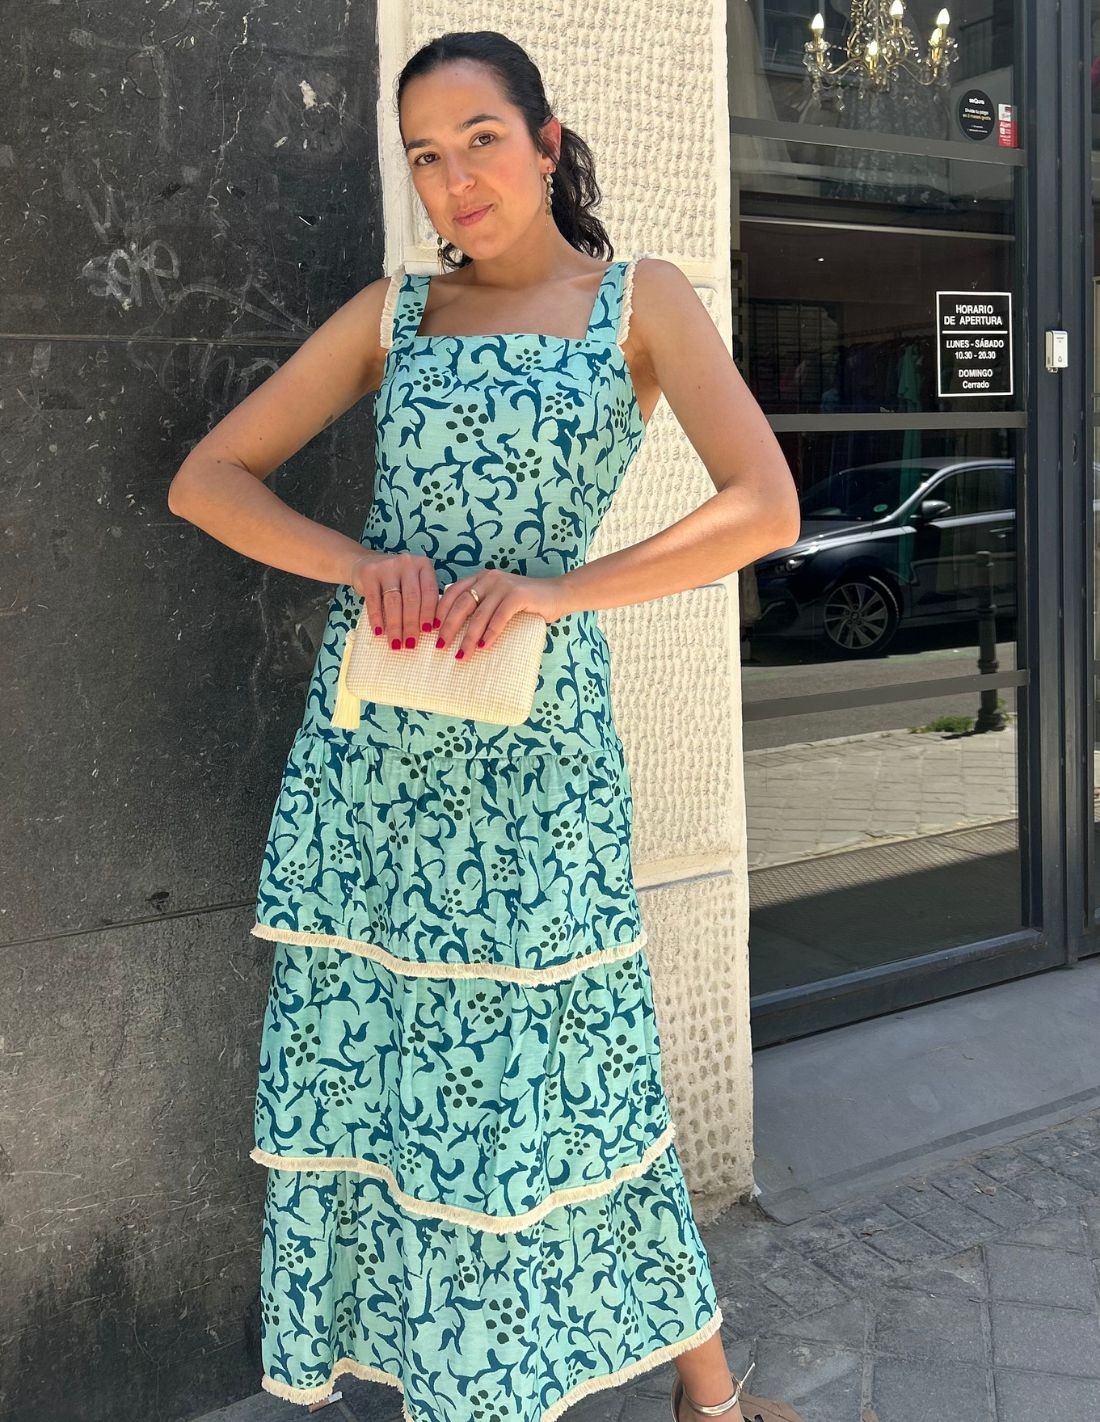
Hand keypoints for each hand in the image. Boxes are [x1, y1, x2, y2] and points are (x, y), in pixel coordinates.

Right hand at [347, 550, 441, 649]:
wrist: (365, 563)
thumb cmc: (396, 580)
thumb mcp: (413, 582)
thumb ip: (421, 599)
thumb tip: (427, 631)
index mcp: (423, 565)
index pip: (429, 592)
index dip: (429, 613)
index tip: (427, 632)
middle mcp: (407, 562)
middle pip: (412, 599)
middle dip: (411, 624)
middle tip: (411, 644)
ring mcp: (387, 566)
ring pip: (394, 601)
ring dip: (395, 626)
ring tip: (396, 643)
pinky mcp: (369, 573)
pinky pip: (374, 600)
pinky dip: (377, 618)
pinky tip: (379, 632)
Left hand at [435, 567, 569, 658]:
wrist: (558, 594)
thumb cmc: (527, 603)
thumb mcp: (498, 600)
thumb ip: (481, 606)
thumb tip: (456, 630)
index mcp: (480, 578)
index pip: (452, 593)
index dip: (440, 611)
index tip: (431, 630)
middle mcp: (489, 578)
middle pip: (461, 604)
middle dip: (449, 627)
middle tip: (440, 646)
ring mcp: (503, 585)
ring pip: (478, 614)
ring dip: (468, 637)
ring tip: (461, 654)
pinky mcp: (518, 595)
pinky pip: (499, 617)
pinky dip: (490, 633)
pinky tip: (483, 646)